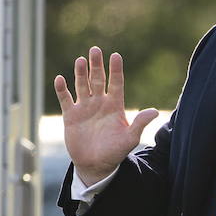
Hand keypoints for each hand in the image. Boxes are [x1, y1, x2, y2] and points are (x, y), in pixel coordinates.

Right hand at [53, 46, 158, 185]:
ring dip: (81, 73)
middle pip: (98, 79)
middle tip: (95, 50)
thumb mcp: (130, 139)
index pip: (116, 83)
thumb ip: (140, 124)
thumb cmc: (115, 152)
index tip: (115, 56)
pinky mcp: (70, 115)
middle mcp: (99, 102)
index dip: (115, 70)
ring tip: (80, 60)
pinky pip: (65, 99)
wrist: (96, 165)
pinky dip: (62, 90)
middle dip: (96, 65)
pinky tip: (60, 79)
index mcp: (115, 105)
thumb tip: (155, 111)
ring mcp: (84, 108)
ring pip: (82, 85)